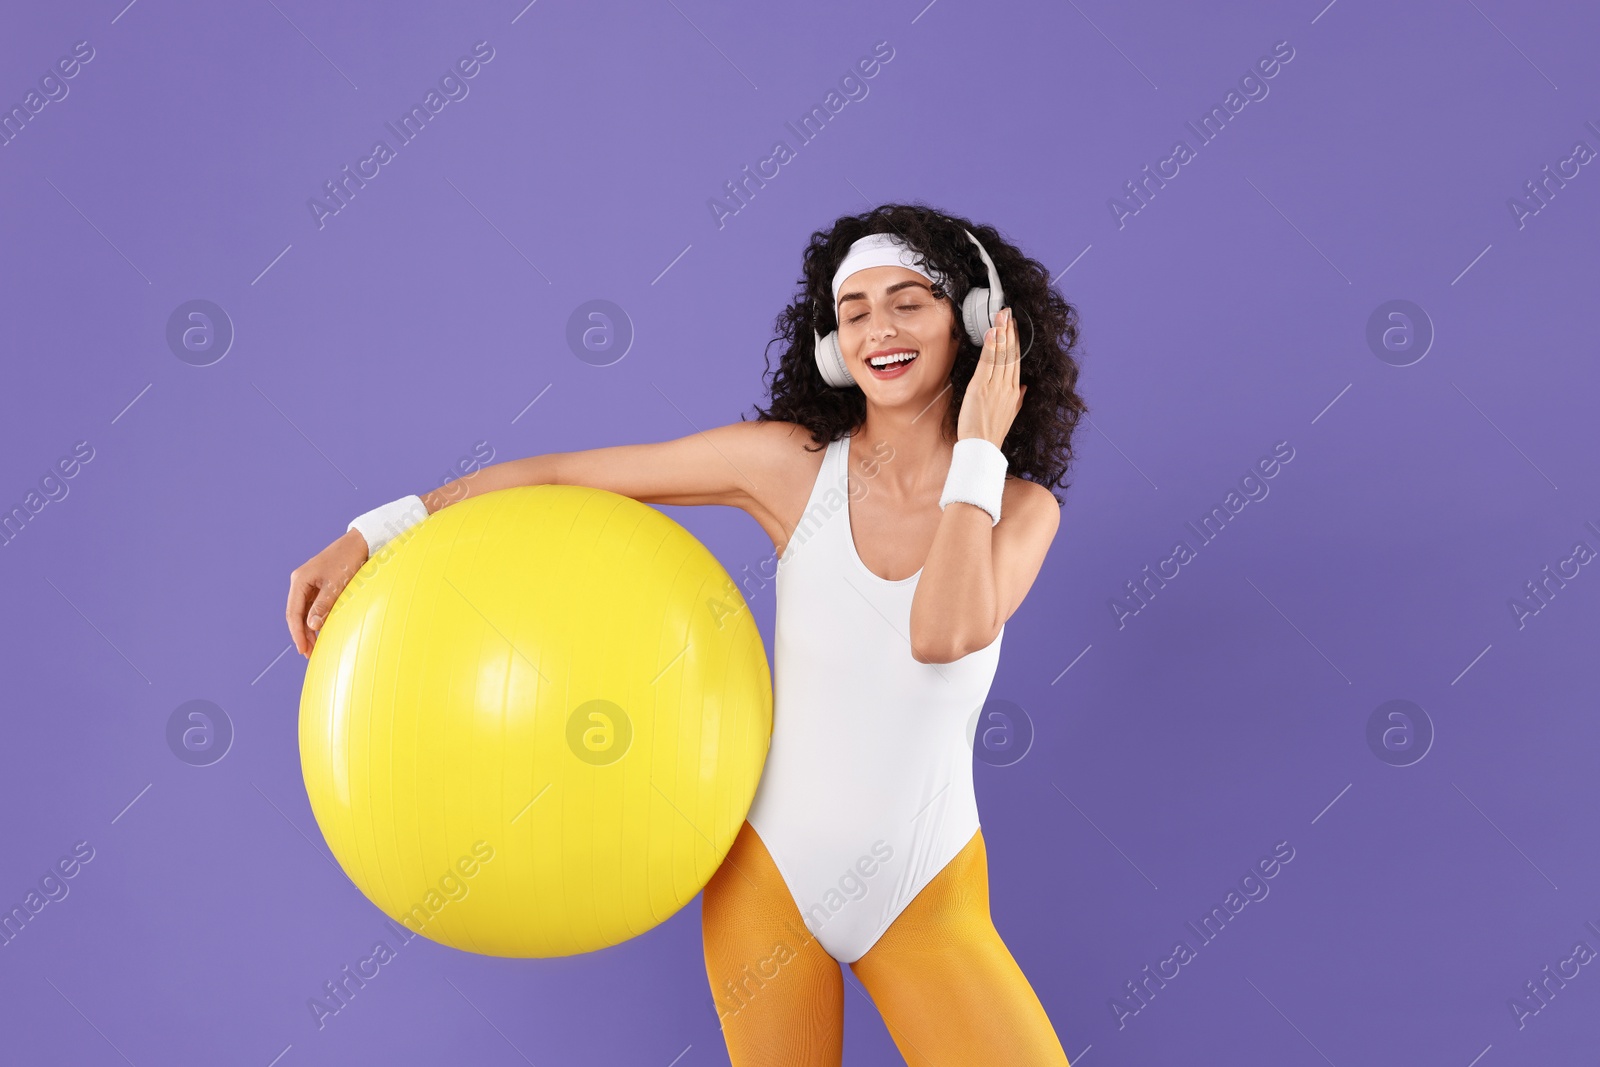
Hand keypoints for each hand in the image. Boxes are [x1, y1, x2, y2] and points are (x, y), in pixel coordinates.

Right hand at [286, 528, 367, 656]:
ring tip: (314, 647)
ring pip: (304, 611)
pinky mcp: (319, 585)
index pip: (293, 612)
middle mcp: (300, 582)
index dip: (297, 633)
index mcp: (299, 580)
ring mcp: (309, 583)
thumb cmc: (348, 561)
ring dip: (308, 629)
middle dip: (301, 634)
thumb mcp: (336, 585)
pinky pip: (313, 606)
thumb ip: (323, 606)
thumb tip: (311, 626)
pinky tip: (321, 632)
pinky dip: (315, 620)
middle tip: (308, 654)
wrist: (360, 543)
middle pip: (296, 613)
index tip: (303, 649)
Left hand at [955, 306, 1026, 447]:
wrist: (982, 447)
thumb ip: (1018, 399)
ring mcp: (994, 386)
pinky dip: (990, 347)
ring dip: (1001, 333)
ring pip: (1000, 355)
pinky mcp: (980, 388)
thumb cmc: (991, 433)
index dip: (1016, 341)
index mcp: (1014, 392)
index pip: (1016, 361)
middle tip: (1008, 313)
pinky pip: (987, 363)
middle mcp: (1006, 387)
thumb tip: (1024, 388)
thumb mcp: (1011, 415)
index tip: (1015, 327)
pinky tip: (991, 334)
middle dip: (1009, 331)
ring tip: (1001, 317)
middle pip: (1010, 353)